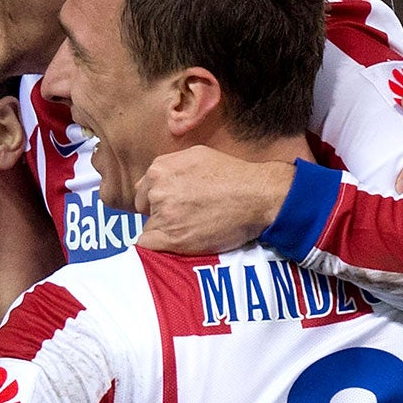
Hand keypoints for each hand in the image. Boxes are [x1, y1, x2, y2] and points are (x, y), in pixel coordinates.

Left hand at [134, 148, 293, 254]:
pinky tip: (179, 241)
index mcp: (160, 169)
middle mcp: (157, 190)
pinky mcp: (173, 238)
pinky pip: (149, 245)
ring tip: (191, 227)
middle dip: (159, 212)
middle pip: (144, 208)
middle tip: (185, 215)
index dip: (157, 198)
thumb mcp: (197, 156)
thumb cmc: (234, 175)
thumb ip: (171, 166)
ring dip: (165, 230)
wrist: (258, 196)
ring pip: (150, 227)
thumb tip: (157, 178)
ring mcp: (165, 215)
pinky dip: (160, 246)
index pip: (143, 189)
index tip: (174, 203)